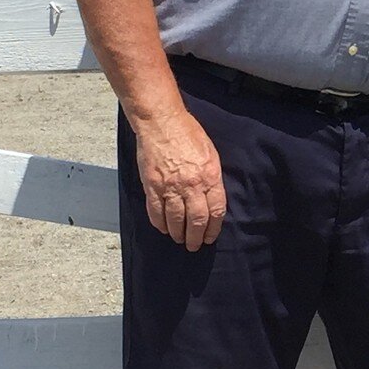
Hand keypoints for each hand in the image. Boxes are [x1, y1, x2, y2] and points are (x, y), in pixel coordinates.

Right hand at [133, 110, 226, 250]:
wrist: (162, 123)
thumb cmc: (188, 134)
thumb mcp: (210, 153)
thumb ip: (212, 177)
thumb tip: (212, 198)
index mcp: (210, 175)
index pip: (215, 210)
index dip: (213, 228)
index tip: (210, 237)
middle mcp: (192, 184)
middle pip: (196, 220)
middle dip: (196, 237)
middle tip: (194, 245)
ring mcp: (171, 187)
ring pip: (175, 220)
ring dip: (178, 234)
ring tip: (180, 239)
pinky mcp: (152, 186)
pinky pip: (156, 212)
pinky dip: (160, 224)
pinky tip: (164, 229)